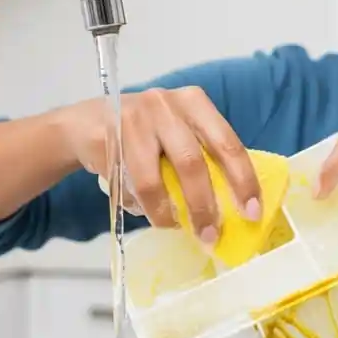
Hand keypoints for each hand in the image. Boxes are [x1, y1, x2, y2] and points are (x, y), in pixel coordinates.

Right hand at [59, 86, 262, 238]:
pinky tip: (145, 211)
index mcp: (194, 102)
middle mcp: (166, 105)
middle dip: (204, 205)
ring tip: (175, 227)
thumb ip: (202, 155)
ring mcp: (134, 119)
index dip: (242, 180)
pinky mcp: (107, 137)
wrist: (86, 123)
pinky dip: (139, 204)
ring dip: (167, 212)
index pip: (227, 143)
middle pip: (192, 163)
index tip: (251, 212)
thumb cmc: (142, 134)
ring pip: (155, 179)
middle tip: (211, 234)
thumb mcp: (176, 132)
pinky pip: (127, 184)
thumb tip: (232, 204)